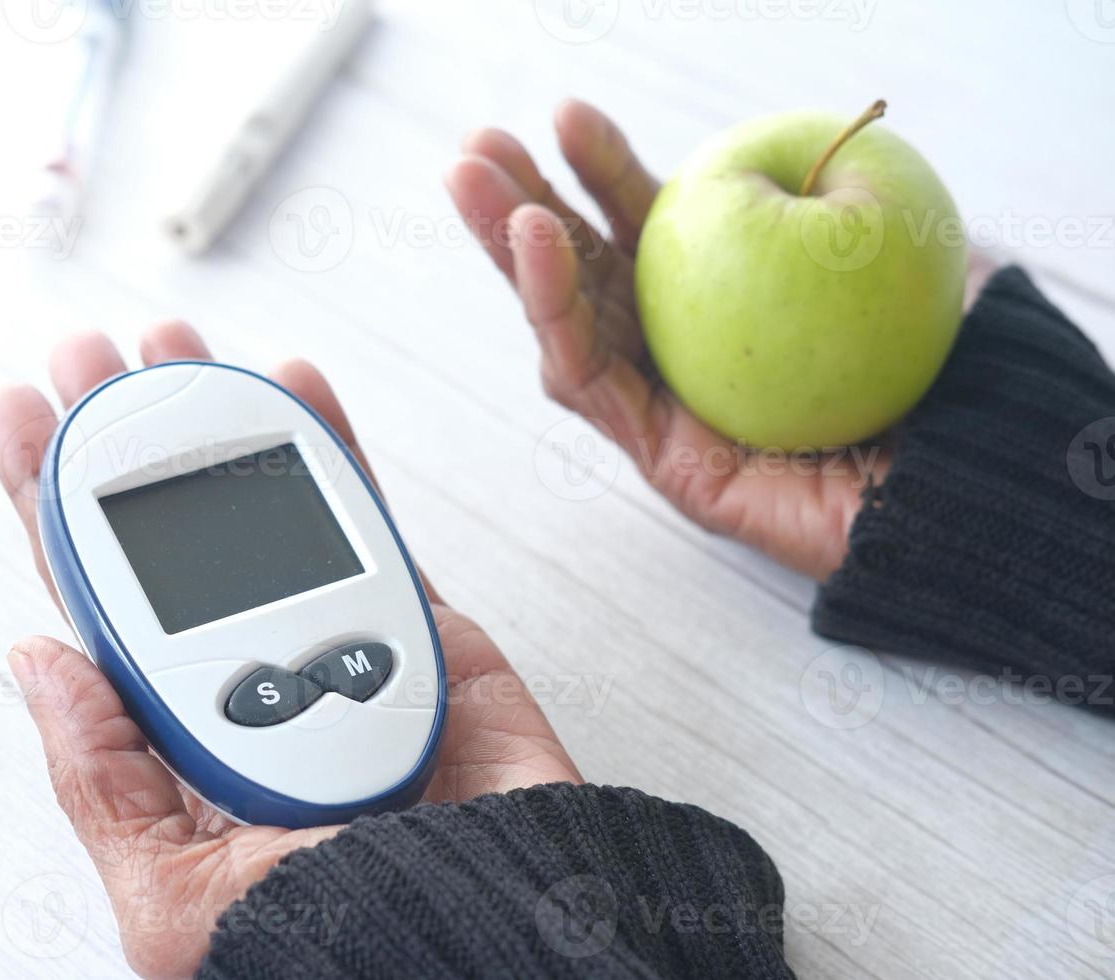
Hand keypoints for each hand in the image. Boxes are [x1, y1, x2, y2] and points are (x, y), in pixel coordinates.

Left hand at [0, 323, 581, 978]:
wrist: (508, 934)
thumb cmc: (354, 948)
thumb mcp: (179, 897)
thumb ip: (105, 783)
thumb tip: (39, 661)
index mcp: (180, 736)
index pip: (96, 604)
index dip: (51, 511)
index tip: (19, 423)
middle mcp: (249, 672)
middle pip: (170, 533)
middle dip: (124, 439)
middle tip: (89, 358)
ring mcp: (332, 639)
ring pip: (261, 505)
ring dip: (215, 420)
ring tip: (171, 347)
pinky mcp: (416, 623)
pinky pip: (365, 516)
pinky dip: (330, 445)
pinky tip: (289, 386)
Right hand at [445, 101, 993, 579]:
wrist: (957, 482)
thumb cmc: (939, 375)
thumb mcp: (887, 260)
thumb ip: (839, 209)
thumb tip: (816, 138)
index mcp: (724, 308)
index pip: (648, 233)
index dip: (602, 174)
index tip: (566, 115)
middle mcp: (681, 356)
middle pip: (582, 274)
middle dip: (519, 207)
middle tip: (474, 149)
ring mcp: (664, 409)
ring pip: (563, 323)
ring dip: (511, 249)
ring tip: (476, 181)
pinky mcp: (659, 457)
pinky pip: (591, 379)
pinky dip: (555, 307)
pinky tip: (536, 245)